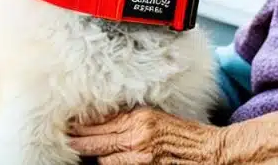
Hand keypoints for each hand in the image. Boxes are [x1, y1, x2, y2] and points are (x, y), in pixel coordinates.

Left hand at [69, 107, 222, 164]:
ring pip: (105, 161)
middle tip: (69, 141)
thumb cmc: (185, 133)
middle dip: (80, 144)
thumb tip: (105, 120)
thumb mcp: (156, 117)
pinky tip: (105, 161)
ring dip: (96, 158)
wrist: (208, 152)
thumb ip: (131, 118)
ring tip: (86, 154)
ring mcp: (141, 158)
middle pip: (97, 144)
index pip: (102, 125)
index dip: (83, 128)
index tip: (70, 128)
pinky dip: (110, 164)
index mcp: (140, 120)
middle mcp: (138, 138)